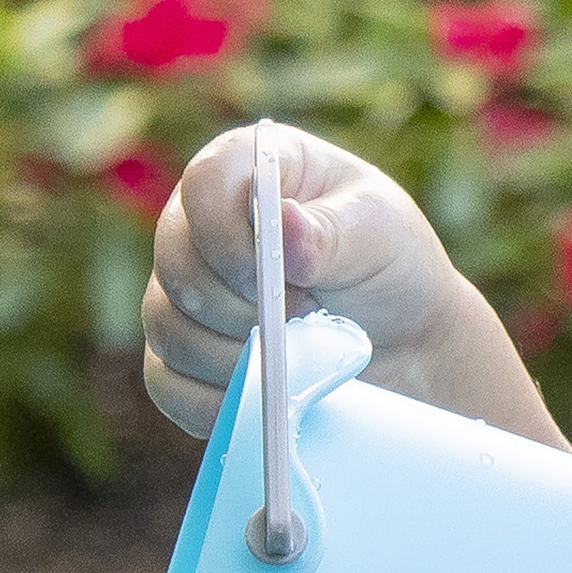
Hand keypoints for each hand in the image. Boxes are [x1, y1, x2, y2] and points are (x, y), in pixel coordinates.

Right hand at [142, 126, 554, 442]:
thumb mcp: (377, 235)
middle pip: (176, 264)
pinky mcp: (182, 359)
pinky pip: (170, 386)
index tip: (288, 279)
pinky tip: (266, 398)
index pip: (204, 185)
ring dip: (235, 357)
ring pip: (168, 328)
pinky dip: (216, 402)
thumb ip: (331, 232)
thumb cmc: (388, 268)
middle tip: (307, 318)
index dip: (234, 239)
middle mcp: (200, 225)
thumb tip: (286, 226)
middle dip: (243, 308)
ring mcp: (183, 294)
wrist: (403, 344)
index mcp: (246, 170)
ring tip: (297, 355)